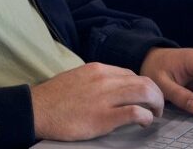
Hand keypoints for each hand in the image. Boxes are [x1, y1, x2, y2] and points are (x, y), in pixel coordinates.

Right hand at [31, 62, 164, 140]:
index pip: (130, 73)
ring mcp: (105, 97)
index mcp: (97, 69)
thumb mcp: (76, 78)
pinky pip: (135, 112)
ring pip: (145, 92)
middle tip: (156, 107)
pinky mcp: (103, 117)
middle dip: (156, 94)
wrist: (36, 110)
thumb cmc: (53, 98)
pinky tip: (145, 122)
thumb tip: (110, 88)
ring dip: (156, 105)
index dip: (142, 86)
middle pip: (143, 81)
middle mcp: (104, 79)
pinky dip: (146, 117)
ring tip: (155, 115)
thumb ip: (95, 80)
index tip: (143, 97)